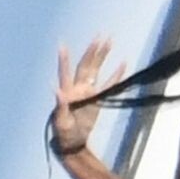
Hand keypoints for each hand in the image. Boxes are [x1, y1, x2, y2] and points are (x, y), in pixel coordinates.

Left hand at [52, 35, 125, 153]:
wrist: (72, 142)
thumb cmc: (64, 133)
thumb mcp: (61, 121)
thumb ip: (60, 105)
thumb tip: (55, 89)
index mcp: (67, 92)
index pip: (65, 72)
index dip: (64, 60)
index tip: (62, 45)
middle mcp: (77, 88)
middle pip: (86, 65)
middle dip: (92, 51)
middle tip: (100, 36)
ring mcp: (88, 92)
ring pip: (96, 70)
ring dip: (102, 56)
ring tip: (110, 41)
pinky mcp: (97, 99)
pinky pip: (108, 84)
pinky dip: (116, 74)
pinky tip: (123, 63)